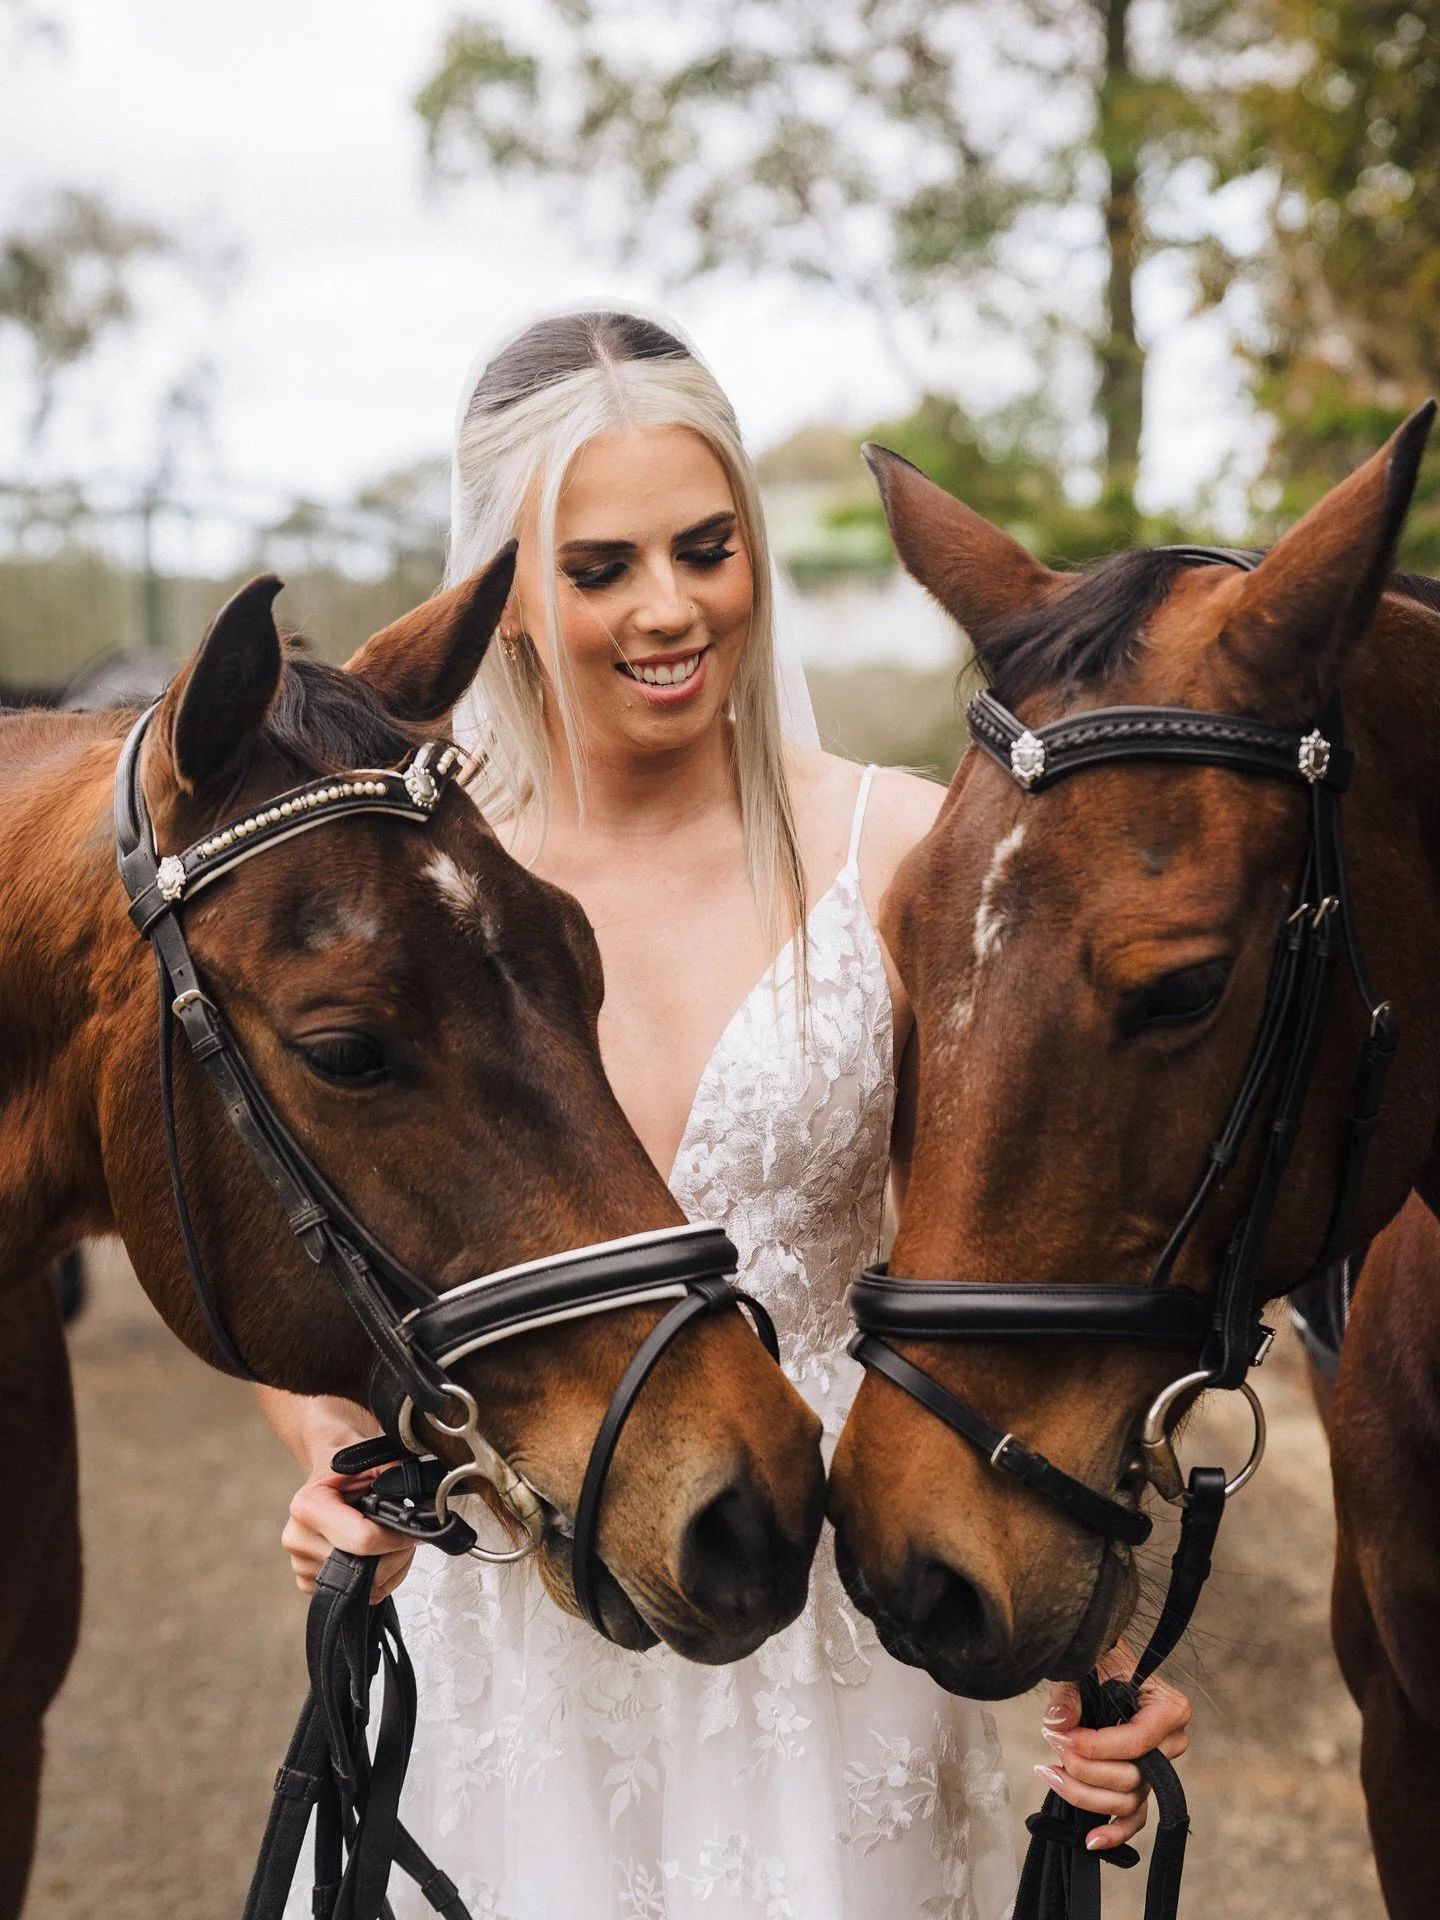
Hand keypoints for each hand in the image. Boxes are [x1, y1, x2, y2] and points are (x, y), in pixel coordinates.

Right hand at [281, 1460, 416, 1604]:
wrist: (327, 1473)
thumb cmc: (349, 1467)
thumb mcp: (374, 1459)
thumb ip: (399, 1478)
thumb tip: (429, 1507)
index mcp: (309, 1506)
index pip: (363, 1541)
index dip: (397, 1540)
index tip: (413, 1531)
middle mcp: (298, 1537)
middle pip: (365, 1570)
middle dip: (397, 1556)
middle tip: (406, 1538)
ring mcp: (299, 1564)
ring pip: (364, 1588)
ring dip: (390, 1570)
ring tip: (390, 1543)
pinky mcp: (306, 1583)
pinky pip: (353, 1597)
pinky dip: (374, 1583)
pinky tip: (374, 1558)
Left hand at [1036, 1641, 1191, 1850]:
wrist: (1098, 1667)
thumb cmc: (1097, 1662)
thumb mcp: (1083, 1667)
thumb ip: (1069, 1695)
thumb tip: (1059, 1723)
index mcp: (1169, 1708)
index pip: (1136, 1741)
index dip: (1095, 1746)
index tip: (1059, 1736)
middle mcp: (1171, 1743)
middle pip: (1131, 1776)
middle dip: (1084, 1766)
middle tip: (1052, 1741)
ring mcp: (1157, 1769)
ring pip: (1126, 1800)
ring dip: (1083, 1792)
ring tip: (1049, 1771)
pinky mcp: (1141, 1786)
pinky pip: (1134, 1818)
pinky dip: (1114, 1831)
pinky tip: (1091, 1841)